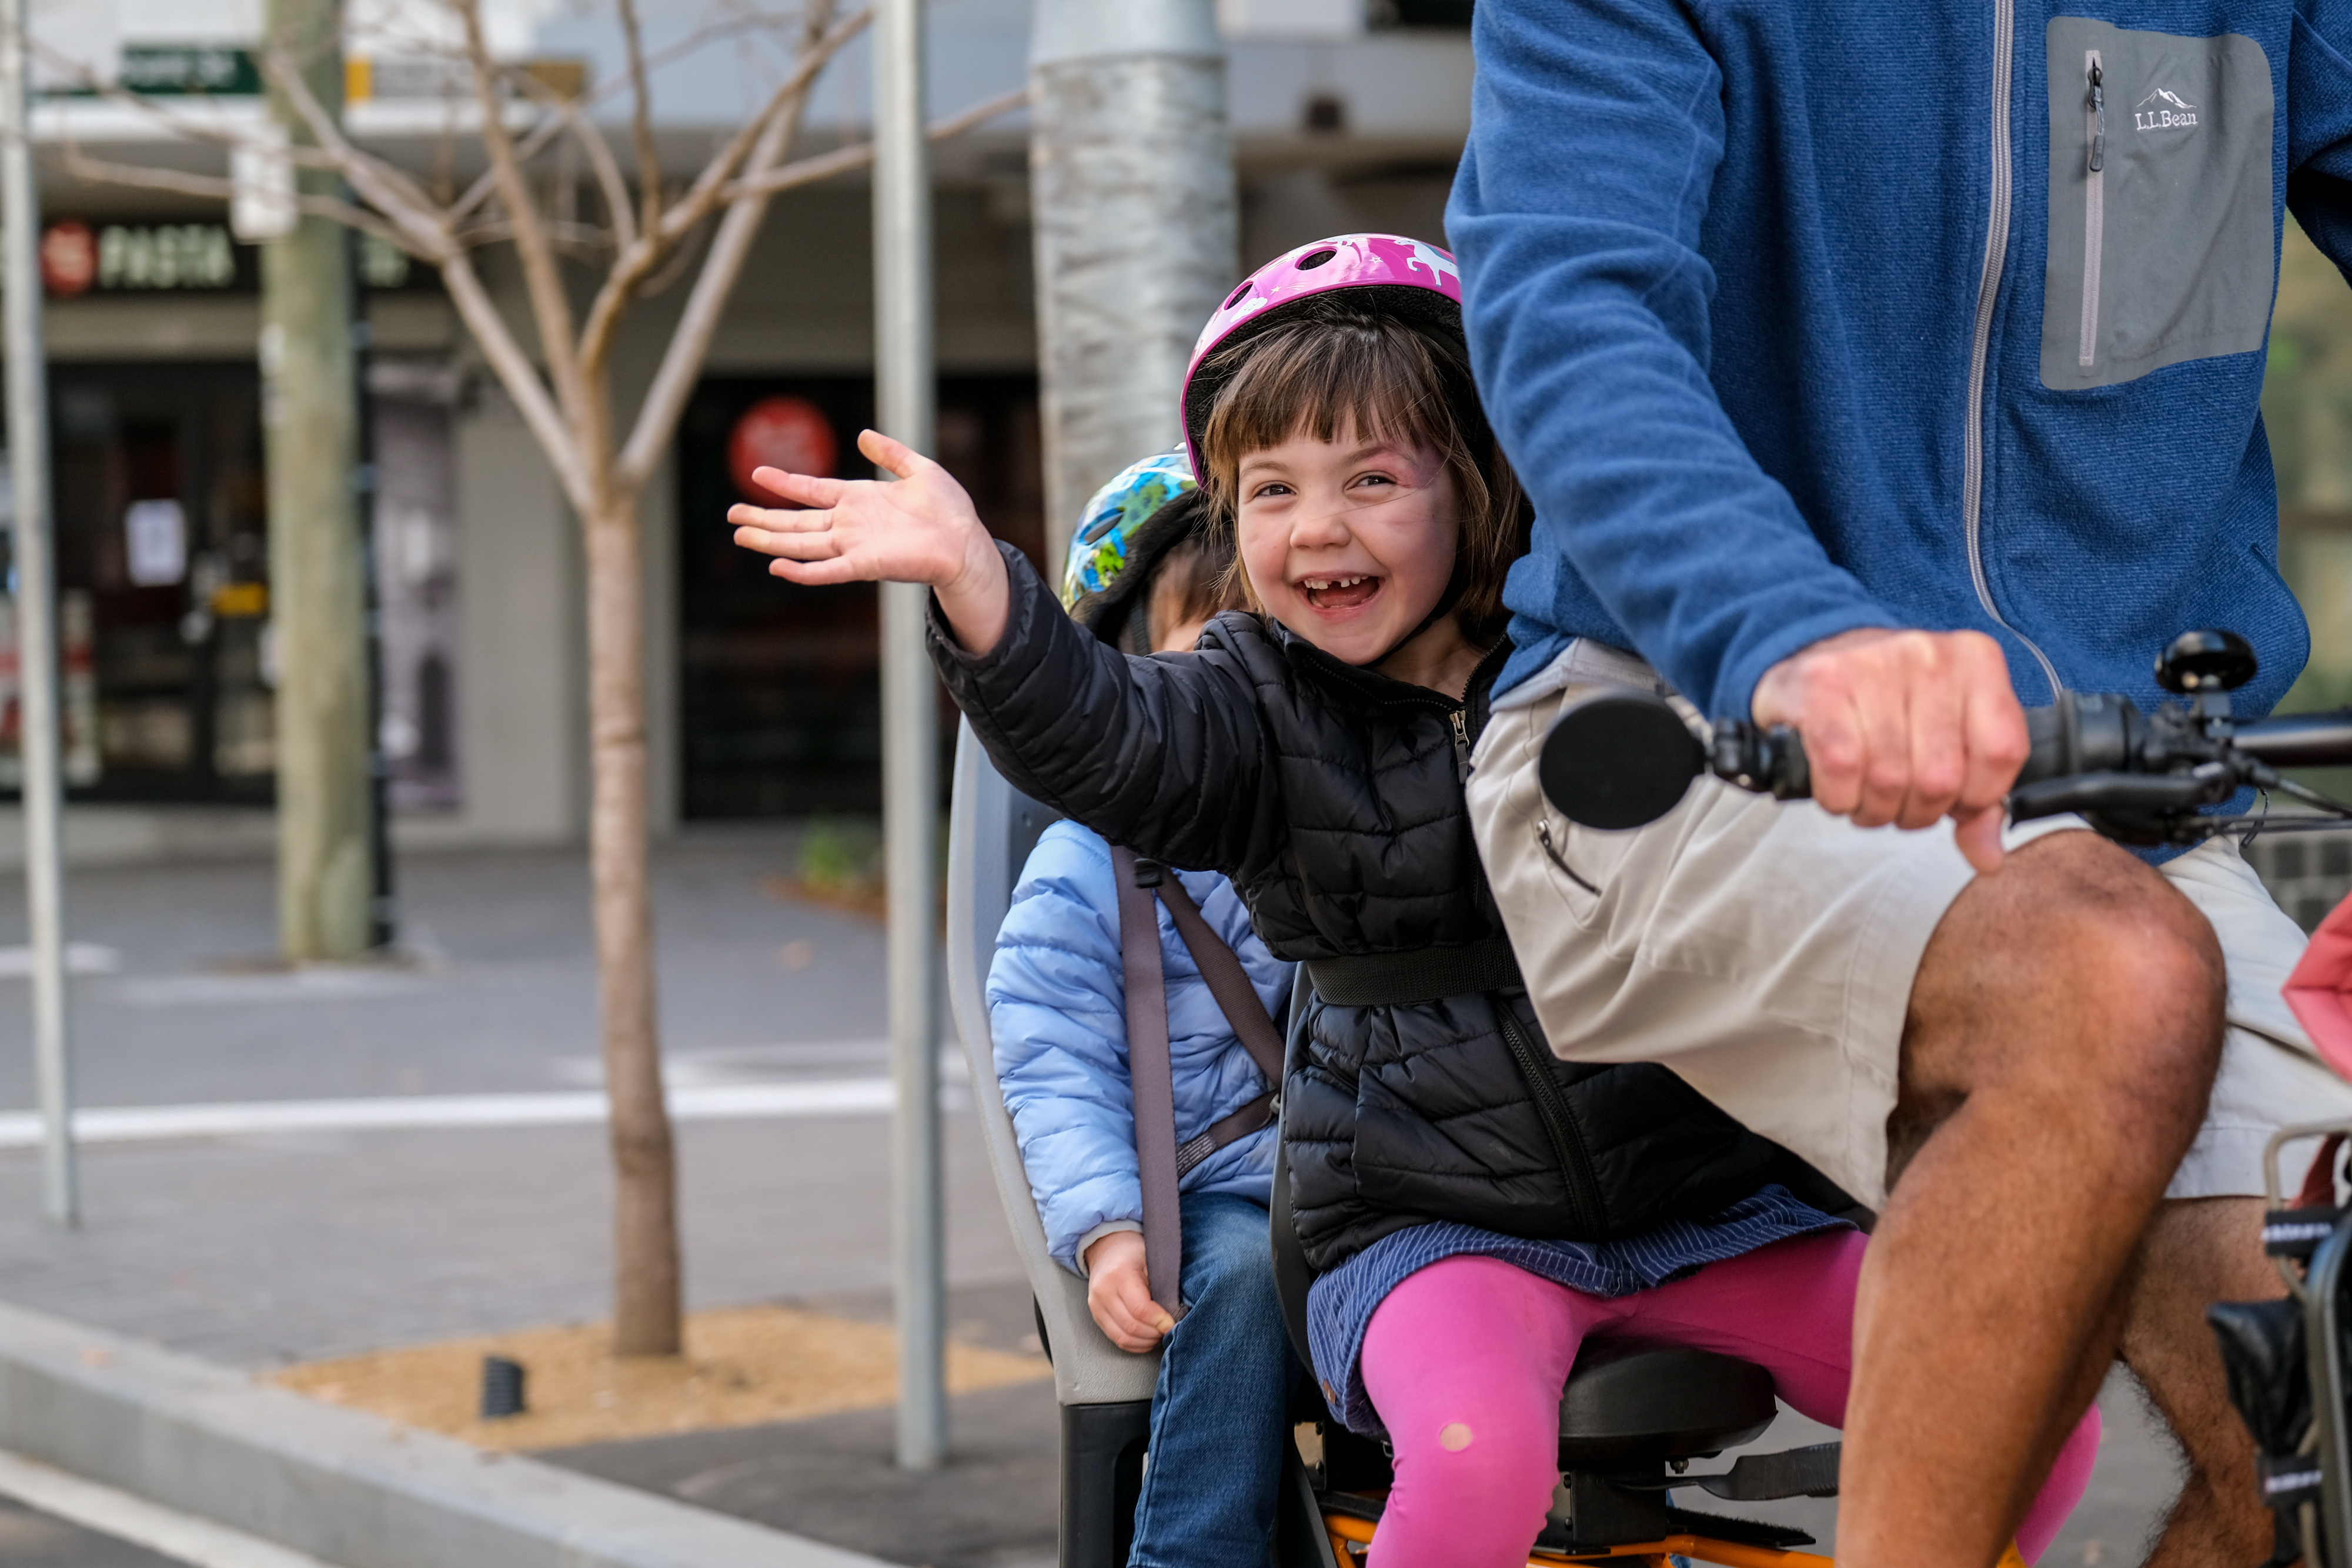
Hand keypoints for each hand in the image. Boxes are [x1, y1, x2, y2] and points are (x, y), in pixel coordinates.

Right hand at [728, 428, 1011, 653]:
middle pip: (797, 520)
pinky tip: (777, 566)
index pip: (812, 490)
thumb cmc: (948, 510)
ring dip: (770, 540)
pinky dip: (802, 571)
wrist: (967, 541)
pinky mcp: (865, 565)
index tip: (757, 473)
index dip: (785, 482)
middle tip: (731, 514)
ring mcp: (854, 545)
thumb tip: (863, 435)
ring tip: (740, 535)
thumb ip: (890, 452)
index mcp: (859, 499)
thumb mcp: (919, 469)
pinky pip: (827, 570)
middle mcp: (851, 524)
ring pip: (802, 543)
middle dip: (763, 517)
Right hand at [1082, 1230, 1174, 1352]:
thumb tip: (1176, 1314)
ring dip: (1145, 1341)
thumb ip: (1163, 1285)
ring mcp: (1096, 1305)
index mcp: (1120, 1273)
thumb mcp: (1152, 1260)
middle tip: (1169, 1331)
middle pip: (1131, 1326)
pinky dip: (1134, 1344)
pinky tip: (1147, 1339)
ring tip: (1159, 1335)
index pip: (1139, 1308)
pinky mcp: (1095, 1315)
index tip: (1172, 1324)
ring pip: (1122, 1337)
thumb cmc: (1134, 1253)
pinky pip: (1115, 1338)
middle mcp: (1103, 1291)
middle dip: (1154, 1333)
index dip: (1159, 1321)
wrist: (1107, 1248)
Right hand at [1751, 627, 2028, 873]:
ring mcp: (1874, 666)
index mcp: (1975, 662)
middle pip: (1941, 777)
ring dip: (1873, 809)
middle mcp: (1929, 656)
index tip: (1950, 799)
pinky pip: (1842, 767)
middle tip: (1897, 802)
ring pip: (1889, 779)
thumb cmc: (1885, 701)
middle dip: (1915, 811)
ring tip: (1864, 797)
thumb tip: (1988, 856)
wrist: (1812, 658)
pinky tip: (1837, 788)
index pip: (2002, 753)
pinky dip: (1838, 796)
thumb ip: (1976, 794)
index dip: (1974, 797)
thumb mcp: (1944, 734)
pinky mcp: (1822, 686)